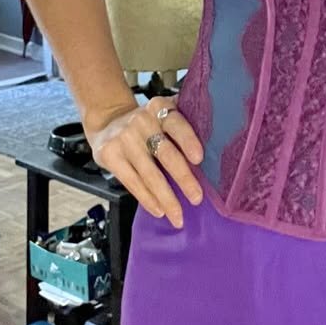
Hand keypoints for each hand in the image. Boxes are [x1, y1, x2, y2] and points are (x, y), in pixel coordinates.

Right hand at [85, 95, 202, 227]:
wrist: (107, 121)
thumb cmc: (148, 124)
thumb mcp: (163, 113)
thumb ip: (184, 121)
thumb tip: (218, 144)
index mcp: (160, 108)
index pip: (176, 124)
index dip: (188, 140)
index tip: (199, 159)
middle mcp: (141, 121)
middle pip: (166, 154)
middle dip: (183, 178)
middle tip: (197, 198)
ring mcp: (124, 139)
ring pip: (150, 174)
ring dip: (166, 198)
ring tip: (178, 216)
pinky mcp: (109, 155)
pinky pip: (132, 182)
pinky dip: (147, 199)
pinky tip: (159, 211)